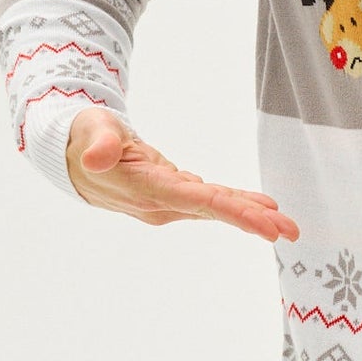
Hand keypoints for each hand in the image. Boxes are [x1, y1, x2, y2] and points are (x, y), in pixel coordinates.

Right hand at [65, 106, 299, 240]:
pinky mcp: (173, 194)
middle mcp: (161, 203)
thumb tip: (96, 158)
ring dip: (250, 216)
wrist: (71, 156)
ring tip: (286, 225)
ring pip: (215, 208)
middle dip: (252, 220)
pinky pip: (210, 202)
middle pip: (213, 210)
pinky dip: (236, 205)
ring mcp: (168, 202)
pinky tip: (262, 208)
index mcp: (146, 187)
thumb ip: (97, 143)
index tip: (265, 222)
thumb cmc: (83, 136)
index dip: (233, 211)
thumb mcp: (89, 130)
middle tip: (290, 230)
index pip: (198, 201)